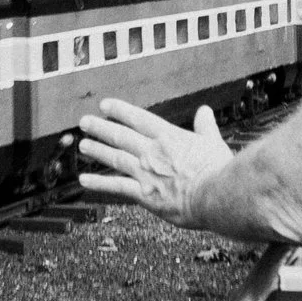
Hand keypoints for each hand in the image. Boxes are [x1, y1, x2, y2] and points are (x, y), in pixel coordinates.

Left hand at [77, 99, 233, 226]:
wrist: (216, 195)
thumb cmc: (219, 170)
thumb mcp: (213, 141)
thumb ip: (205, 126)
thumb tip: (205, 110)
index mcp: (169, 136)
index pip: (139, 118)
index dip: (120, 110)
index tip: (104, 105)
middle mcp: (153, 151)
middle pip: (121, 136)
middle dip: (101, 127)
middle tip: (84, 122)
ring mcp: (146, 172)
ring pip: (115, 158)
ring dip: (97, 151)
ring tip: (83, 146)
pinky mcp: (144, 195)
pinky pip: (116, 187)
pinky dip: (99, 183)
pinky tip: (84, 180)